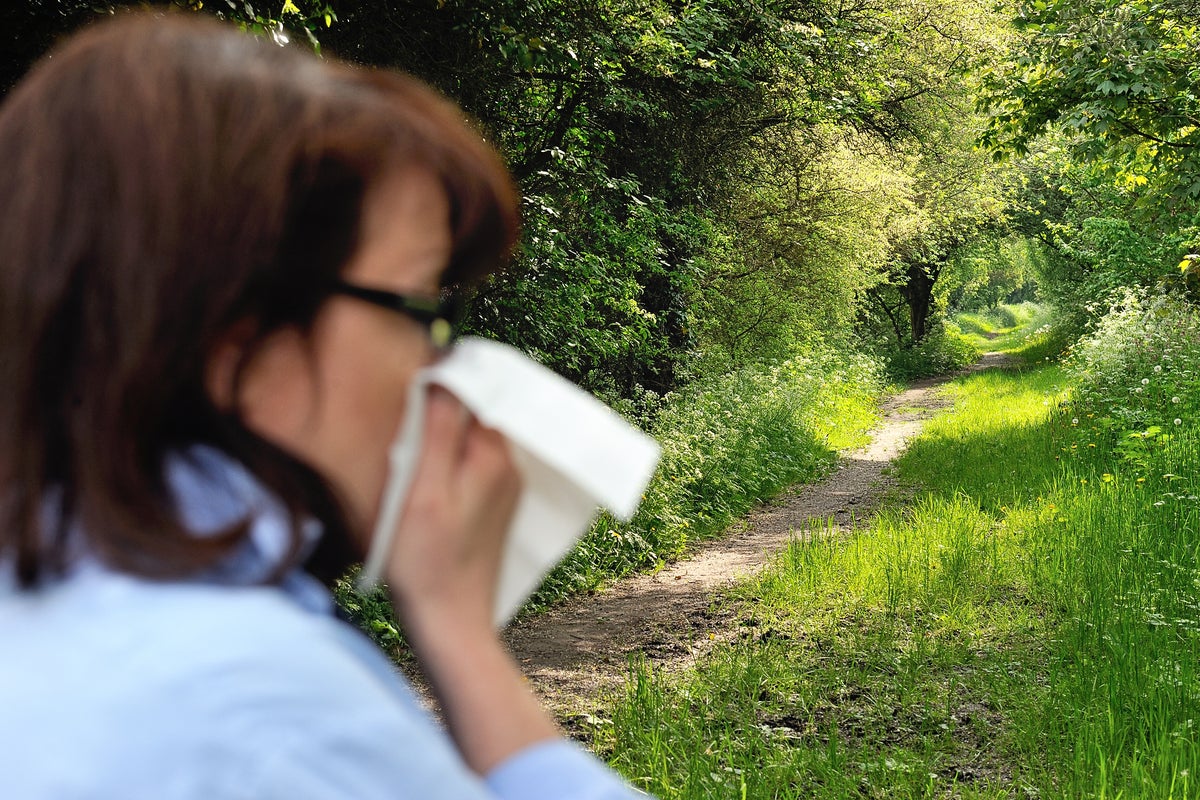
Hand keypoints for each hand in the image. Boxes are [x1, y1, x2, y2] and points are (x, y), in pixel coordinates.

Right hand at [384, 385, 520, 637]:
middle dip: (448, 399)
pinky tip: (428, 467)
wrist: (451, 623)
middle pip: (478, 411)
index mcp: (492, 456)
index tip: (413, 374)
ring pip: (476, 437)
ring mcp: (505, 488)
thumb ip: (439, 430)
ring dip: (448, 428)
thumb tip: (445, 373)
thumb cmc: (426, 561)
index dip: (444, 375)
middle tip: (407, 400)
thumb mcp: (422, 489)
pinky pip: (476, 462)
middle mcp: (508, 467)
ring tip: (413, 431)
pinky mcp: (495, 507)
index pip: (476, 389)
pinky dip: (454, 454)